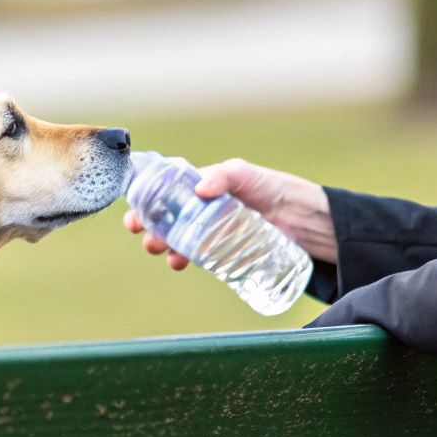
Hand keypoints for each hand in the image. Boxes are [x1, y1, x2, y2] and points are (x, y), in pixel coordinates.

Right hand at [122, 158, 333, 270]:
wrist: (301, 217)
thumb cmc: (271, 187)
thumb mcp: (245, 174)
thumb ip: (225, 176)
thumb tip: (201, 189)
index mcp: (200, 189)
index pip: (165, 195)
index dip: (146, 205)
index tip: (134, 217)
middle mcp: (201, 211)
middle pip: (167, 222)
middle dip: (152, 231)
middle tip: (148, 239)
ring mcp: (211, 233)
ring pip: (179, 241)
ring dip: (165, 248)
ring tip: (166, 254)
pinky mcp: (223, 252)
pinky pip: (197, 258)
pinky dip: (184, 260)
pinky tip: (180, 263)